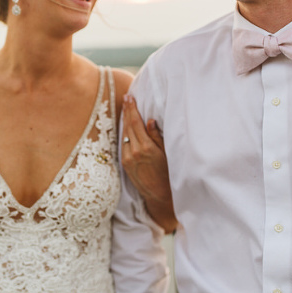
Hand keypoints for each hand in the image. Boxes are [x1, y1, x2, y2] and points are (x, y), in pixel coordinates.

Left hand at [121, 94, 176, 231]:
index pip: (136, 123)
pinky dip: (124, 133)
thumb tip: (150, 121)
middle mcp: (134, 152)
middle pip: (128, 126)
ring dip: (124, 121)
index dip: (132, 109)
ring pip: (124, 135)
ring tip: (125, 109)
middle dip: (127, 111)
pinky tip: (125, 126)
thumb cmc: (168, 173)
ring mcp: (127, 158)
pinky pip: (123, 144)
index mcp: (146, 148)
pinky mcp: (124, 164)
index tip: (130, 97)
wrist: (160, 195)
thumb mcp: (167, 153)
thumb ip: (157, 137)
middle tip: (126, 98)